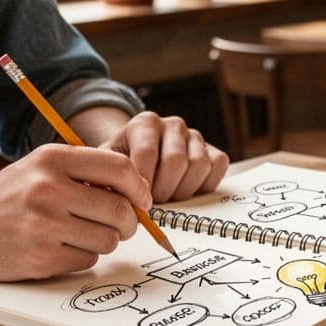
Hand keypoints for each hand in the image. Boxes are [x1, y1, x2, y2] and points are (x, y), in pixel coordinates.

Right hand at [0, 145, 151, 280]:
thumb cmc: (6, 197)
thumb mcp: (39, 167)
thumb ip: (84, 172)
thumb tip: (138, 191)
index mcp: (52, 159)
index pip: (120, 168)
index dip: (139, 187)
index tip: (142, 199)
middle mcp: (48, 188)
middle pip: (120, 209)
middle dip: (128, 221)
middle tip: (121, 225)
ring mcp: (44, 224)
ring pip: (108, 238)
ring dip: (104, 240)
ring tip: (82, 234)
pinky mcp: (41, 257)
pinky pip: (88, 259)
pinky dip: (83, 256)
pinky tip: (62, 248)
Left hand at [100, 111, 228, 202]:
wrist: (140, 157)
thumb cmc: (122, 164)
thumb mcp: (107, 166)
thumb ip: (107, 178)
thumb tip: (117, 201)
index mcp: (145, 123)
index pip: (147, 153)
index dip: (142, 183)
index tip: (136, 201)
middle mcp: (173, 124)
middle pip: (176, 162)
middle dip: (163, 190)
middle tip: (153, 201)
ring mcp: (195, 136)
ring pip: (199, 166)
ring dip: (183, 190)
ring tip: (167, 195)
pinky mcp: (213, 150)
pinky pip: (218, 167)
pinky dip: (204, 184)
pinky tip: (185, 189)